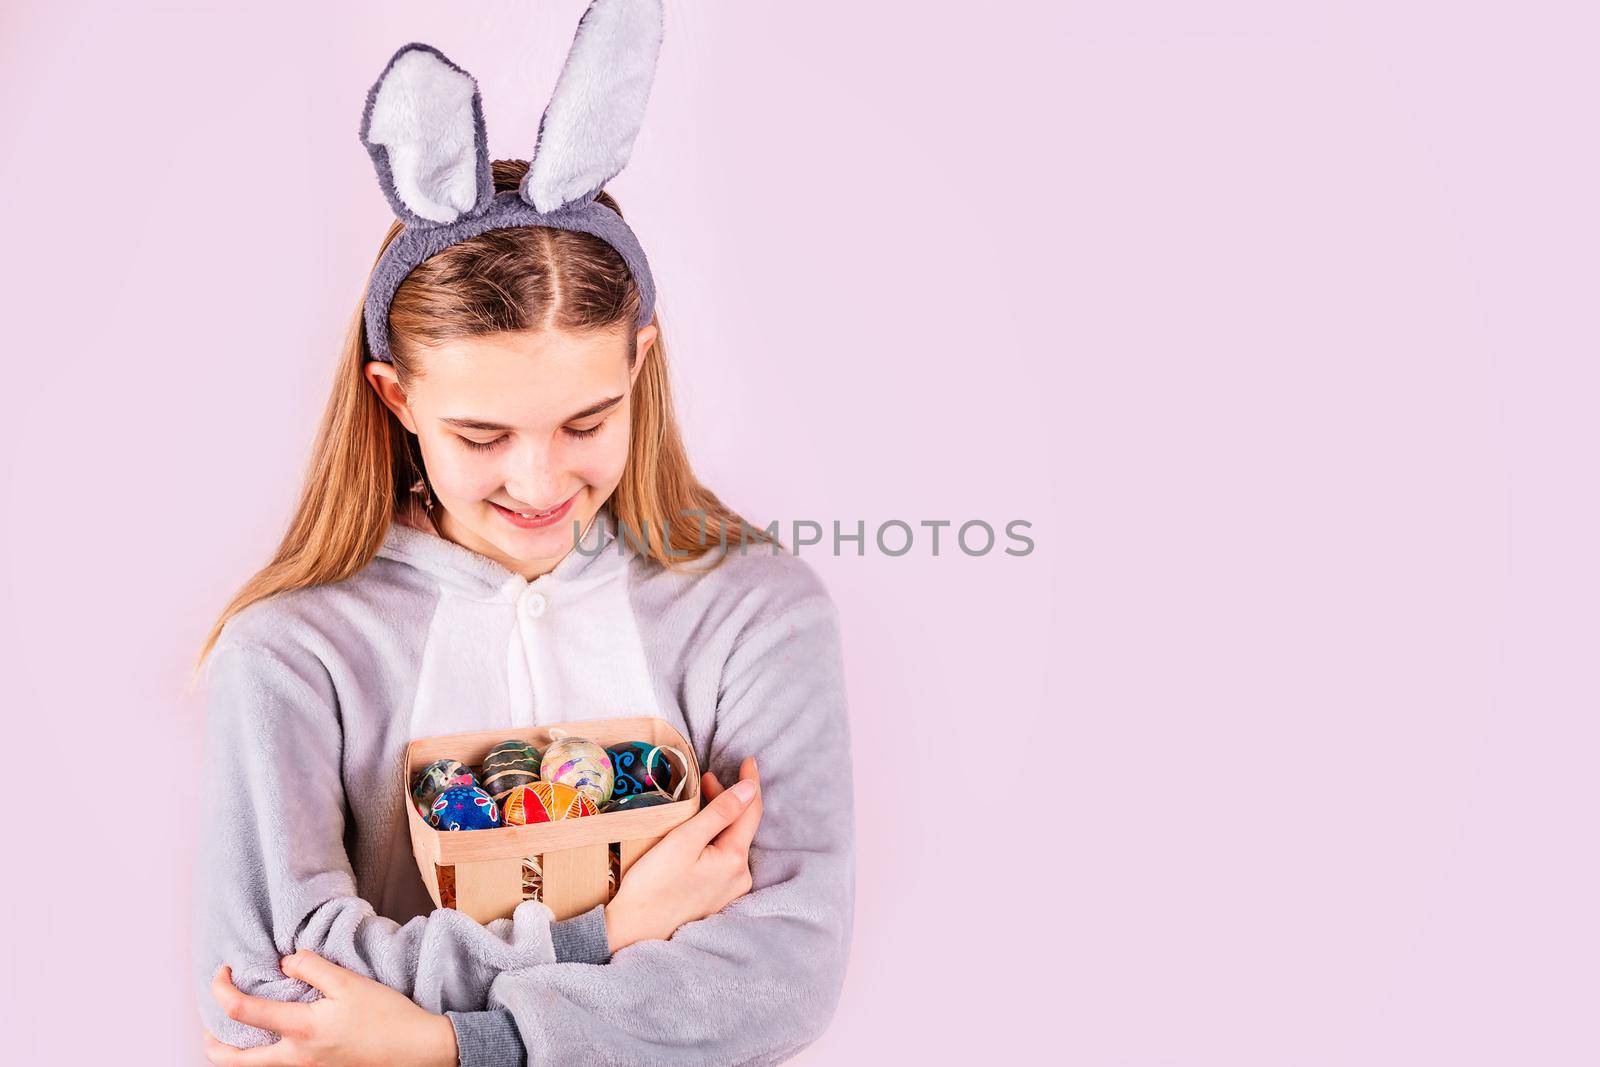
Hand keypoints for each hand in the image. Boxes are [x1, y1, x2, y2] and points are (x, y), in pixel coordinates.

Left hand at [202, 950, 457, 1066]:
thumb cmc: (387, 1017)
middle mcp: (295, 1058)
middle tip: (210, 1022)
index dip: (221, 989)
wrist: (416, 1052)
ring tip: (236, 1032)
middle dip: (212, 1042)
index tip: (223, 971)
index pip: (242, 1011)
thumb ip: (312, 968)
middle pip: (234, 1059)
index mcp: (301, 1030)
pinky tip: (272, 1039)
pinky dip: (262, 1056)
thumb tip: (284, 962)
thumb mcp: (350, 982)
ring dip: (235, 1052)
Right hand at [604, 755, 762, 951]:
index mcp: (735, 860)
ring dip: (720, 818)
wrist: (634, 929)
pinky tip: (700, 831)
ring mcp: (729, 889)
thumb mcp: (684, 840)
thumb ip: (719, 812)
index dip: (751, 782)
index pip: (752, 811)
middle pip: (742, 826)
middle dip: (729, 799)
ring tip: (701, 799)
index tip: (749, 760)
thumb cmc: (653, 884)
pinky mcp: (716, 896)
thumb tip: (750, 789)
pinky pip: (723, 857)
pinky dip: (715, 838)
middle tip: (706, 778)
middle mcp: (740, 876)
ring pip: (732, 841)